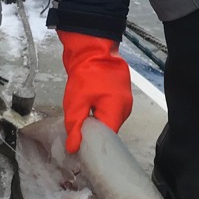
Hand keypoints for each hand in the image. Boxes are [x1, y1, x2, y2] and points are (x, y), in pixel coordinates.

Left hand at [58, 30, 131, 152]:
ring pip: (109, 120)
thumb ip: (75, 127)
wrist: (92, 46)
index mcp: (117, 111)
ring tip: (82, 116)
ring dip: (95, 121)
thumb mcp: (76, 103)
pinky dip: (98, 112)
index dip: (95, 146)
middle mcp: (125, 107)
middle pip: (110, 130)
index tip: (82, 151)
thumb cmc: (87, 71)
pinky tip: (87, 108)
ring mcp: (123, 99)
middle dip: (94, 134)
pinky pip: (109, 110)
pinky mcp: (118, 93)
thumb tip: (74, 148)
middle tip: (78, 133)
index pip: (109, 140)